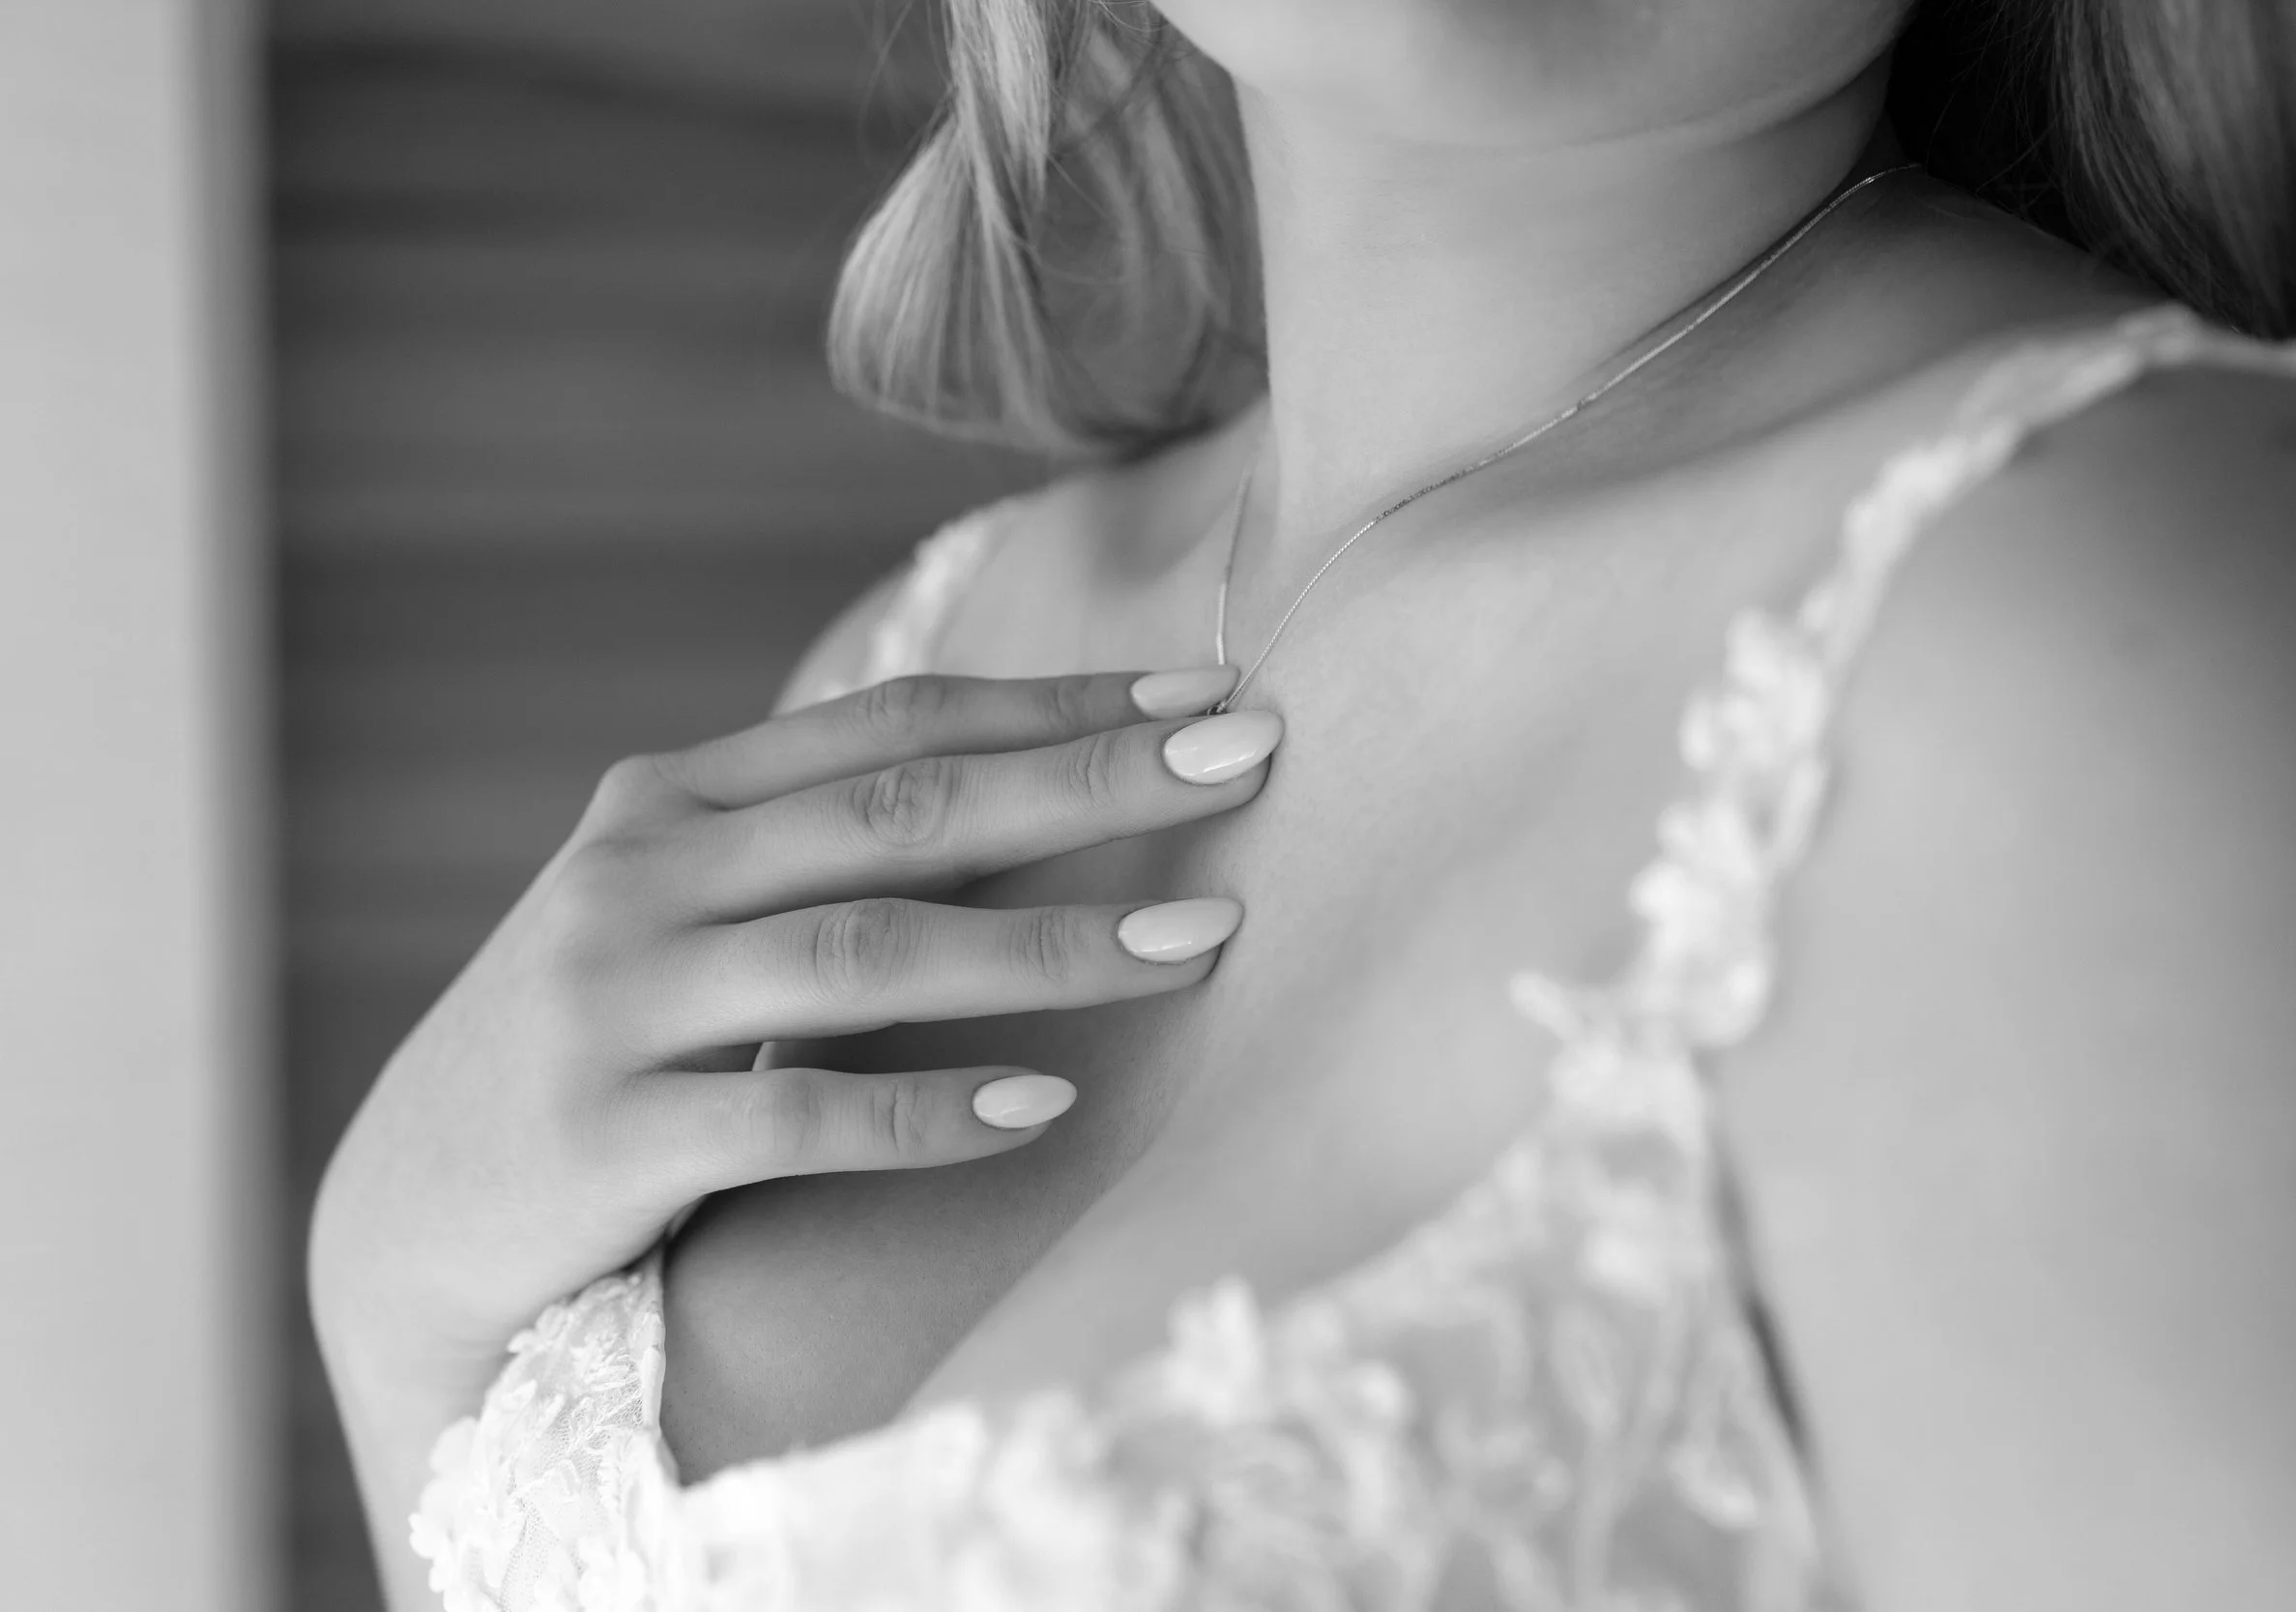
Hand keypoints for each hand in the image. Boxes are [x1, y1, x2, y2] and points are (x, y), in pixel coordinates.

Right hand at [307, 665, 1278, 1403]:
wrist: (413, 1215)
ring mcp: (613, 1000)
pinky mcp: (606, 1136)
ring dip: (1049, 950)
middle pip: (904, 809)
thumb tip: (1036, 793)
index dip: (1057, 700)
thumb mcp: (686, 915)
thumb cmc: (599, 1046)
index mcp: (673, 799)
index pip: (895, 722)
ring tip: (1200, 942)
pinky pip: (797, 1115)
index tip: (1203, 684)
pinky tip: (1045, 1108)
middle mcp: (639, 874)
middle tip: (1246, 754)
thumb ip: (819, 848)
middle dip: (1092, 782)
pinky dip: (927, 1111)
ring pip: (867, 953)